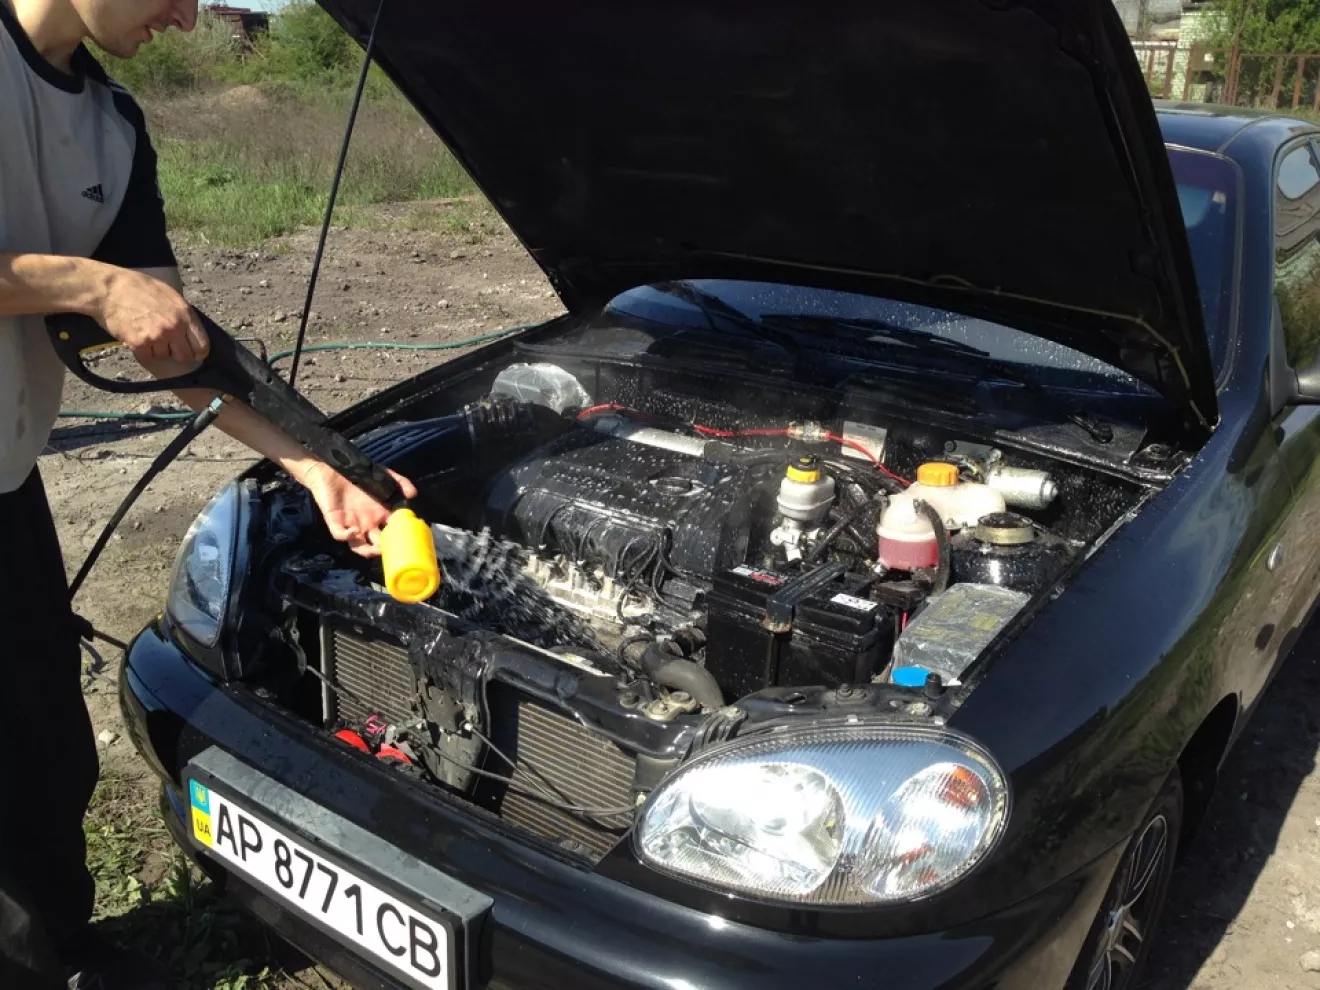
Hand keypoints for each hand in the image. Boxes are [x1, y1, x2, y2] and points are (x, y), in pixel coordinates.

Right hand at [96, 267, 209, 364]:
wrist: (110, 289)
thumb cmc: (139, 288)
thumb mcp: (170, 295)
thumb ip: (183, 314)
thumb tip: (192, 331)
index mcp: (185, 314)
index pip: (202, 345)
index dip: (197, 352)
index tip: (192, 352)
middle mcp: (174, 327)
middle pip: (185, 356)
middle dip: (177, 353)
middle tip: (167, 346)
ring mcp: (157, 336)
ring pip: (164, 356)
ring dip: (157, 350)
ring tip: (147, 334)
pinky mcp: (139, 343)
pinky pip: (147, 357)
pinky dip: (142, 351)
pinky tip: (137, 337)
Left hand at [300, 463, 418, 556]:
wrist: (332, 466)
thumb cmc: (359, 473)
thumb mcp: (384, 476)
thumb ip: (400, 482)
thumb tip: (413, 494)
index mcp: (379, 515)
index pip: (391, 532)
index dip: (399, 538)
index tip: (407, 538)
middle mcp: (366, 523)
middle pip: (377, 544)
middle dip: (385, 549)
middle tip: (392, 549)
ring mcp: (350, 524)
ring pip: (359, 546)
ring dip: (367, 551)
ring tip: (376, 550)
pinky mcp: (335, 521)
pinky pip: (340, 534)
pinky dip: (346, 536)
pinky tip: (353, 531)